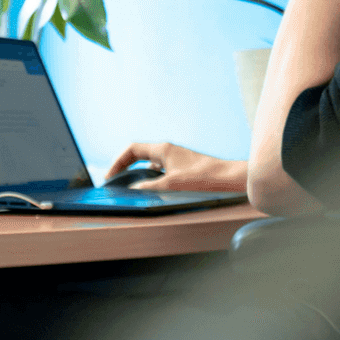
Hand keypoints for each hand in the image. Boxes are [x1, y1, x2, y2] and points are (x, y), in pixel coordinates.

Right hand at [106, 142, 247, 192]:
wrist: (229, 179)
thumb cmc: (203, 178)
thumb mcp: (171, 184)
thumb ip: (149, 187)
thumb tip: (133, 190)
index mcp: (163, 149)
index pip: (132, 149)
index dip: (118, 162)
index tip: (110, 176)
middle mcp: (169, 151)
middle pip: (139, 155)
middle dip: (125, 167)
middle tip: (115, 181)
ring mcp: (176, 159)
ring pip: (150, 164)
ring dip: (138, 173)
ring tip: (130, 187)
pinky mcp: (183, 169)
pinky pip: (161, 171)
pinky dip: (151, 178)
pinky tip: (152, 190)